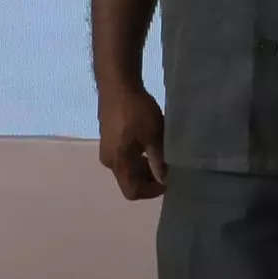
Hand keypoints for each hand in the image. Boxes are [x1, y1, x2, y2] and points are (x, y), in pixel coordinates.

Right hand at [95, 85, 168, 203]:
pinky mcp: (108, 141)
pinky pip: (124, 159)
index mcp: (118, 162)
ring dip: (145, 169)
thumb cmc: (137, 111)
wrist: (117, 87)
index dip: (152, 191)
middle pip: (129, 182)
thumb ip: (158, 160)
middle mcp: (109, 161)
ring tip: (163, 157)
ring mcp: (107, 150)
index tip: (169, 181)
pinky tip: (151, 147)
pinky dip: (138, 159)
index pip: (132, 191)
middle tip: (170, 168)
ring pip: (127, 170)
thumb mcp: (153, 136)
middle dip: (150, 180)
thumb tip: (164, 180)